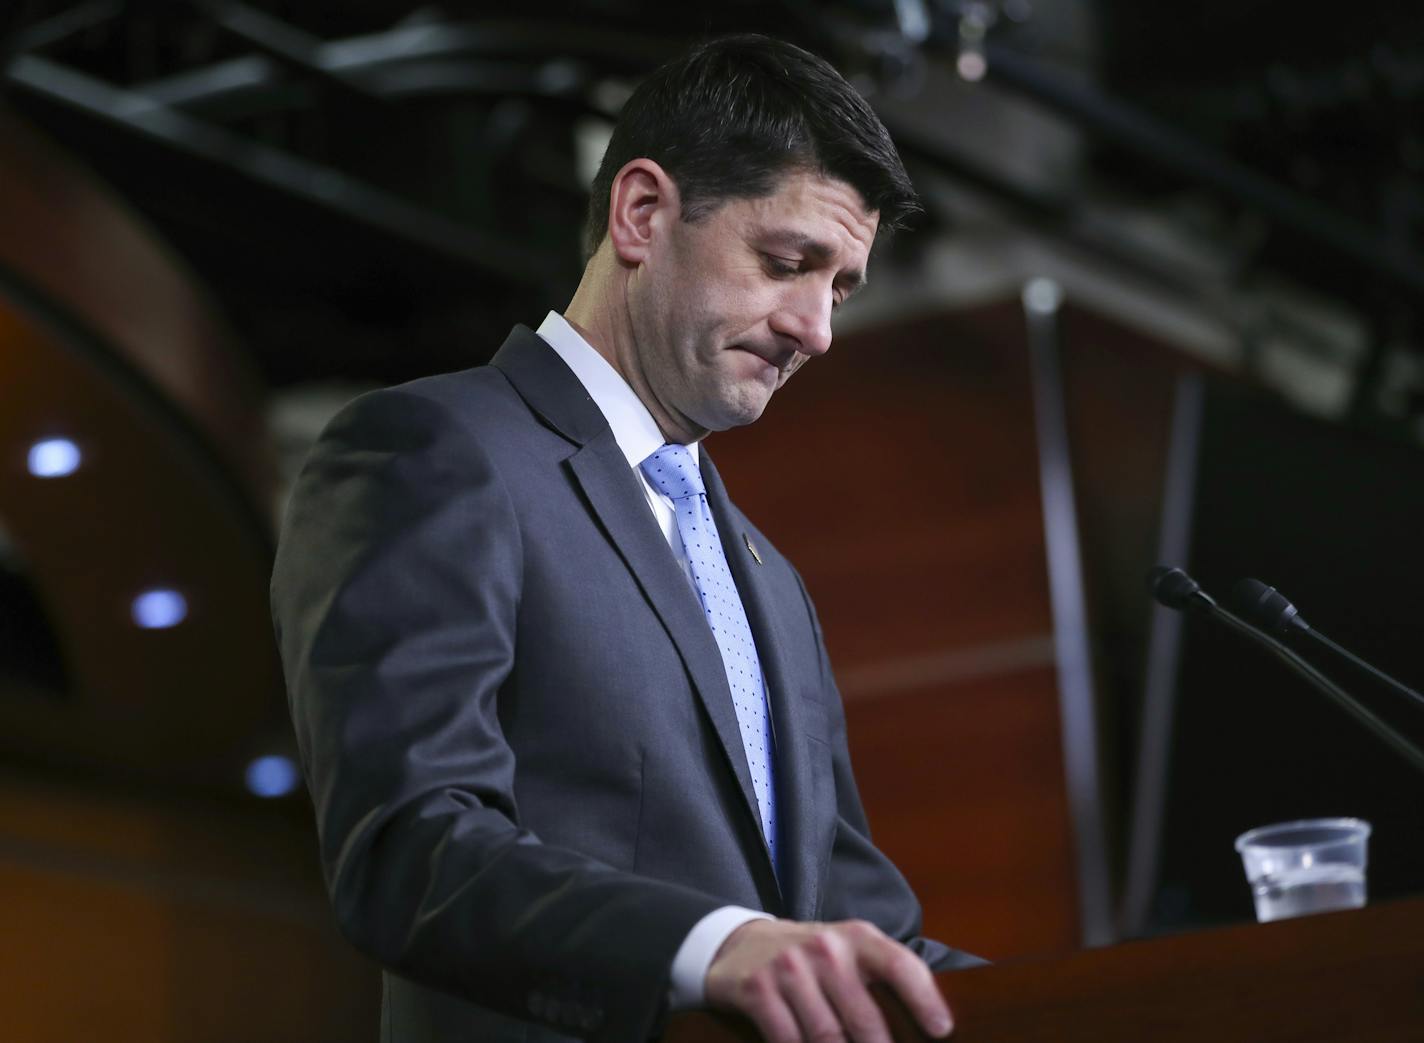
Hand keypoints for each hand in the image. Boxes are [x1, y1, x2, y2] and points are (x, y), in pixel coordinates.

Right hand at [704, 918, 952, 1042]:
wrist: (743, 942)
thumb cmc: (813, 958)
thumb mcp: (849, 953)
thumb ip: (884, 979)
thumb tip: (934, 1026)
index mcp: (857, 938)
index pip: (899, 964)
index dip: (925, 999)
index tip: (942, 1030)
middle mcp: (824, 947)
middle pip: (864, 1018)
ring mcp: (789, 967)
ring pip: (827, 1036)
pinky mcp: (757, 988)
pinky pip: (786, 1040)